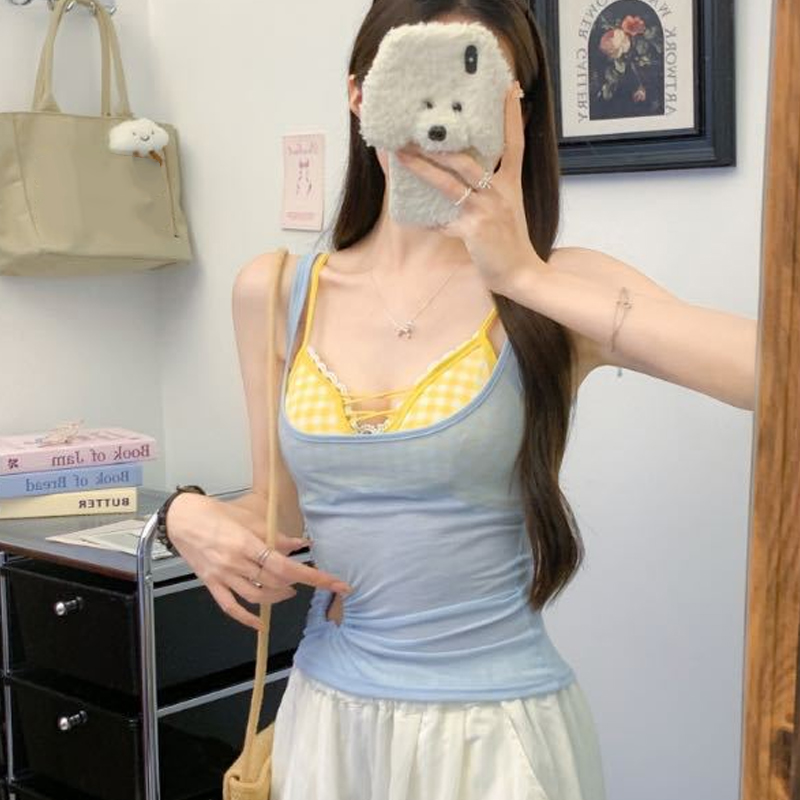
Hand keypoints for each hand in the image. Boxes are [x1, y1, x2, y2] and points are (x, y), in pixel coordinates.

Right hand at [165, 493, 353, 631]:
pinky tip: (260, 623)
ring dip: (277, 598)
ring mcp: (223, 576)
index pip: (287, 566)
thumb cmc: (216, 513)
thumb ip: (276, 535)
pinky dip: (247, 619)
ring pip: (257, 597)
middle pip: (275, 583)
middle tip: (313, 581)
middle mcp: (236, 563)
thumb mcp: (250, 518)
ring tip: (288, 591)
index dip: (314, 576)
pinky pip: (231, 607)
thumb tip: (301, 544)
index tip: (335, 583)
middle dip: (299, 584)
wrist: (182, 519)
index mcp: (247, 544)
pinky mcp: (212, 584)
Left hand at [394, 80, 544, 296]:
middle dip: (440, 143)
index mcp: (510, 184)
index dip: (511, 115)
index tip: (509, 87)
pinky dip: (428, 219)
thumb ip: (488, 191)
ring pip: (451, 182)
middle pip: (468, 158)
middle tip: (417, 128)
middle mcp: (500, 191)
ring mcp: (487, 210)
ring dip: (424, 167)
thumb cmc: (511, 242)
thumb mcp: (507, 209)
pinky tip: (413, 216)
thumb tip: (459, 179)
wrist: (521, 273)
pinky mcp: (475, 229)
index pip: (514, 142)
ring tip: (402, 154)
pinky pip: (443, 220)